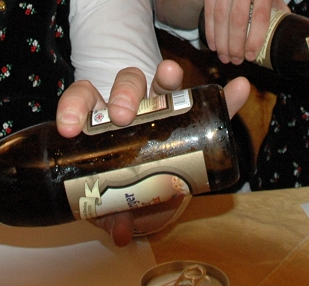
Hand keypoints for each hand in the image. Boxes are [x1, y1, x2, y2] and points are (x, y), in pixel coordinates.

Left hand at [54, 62, 249, 245]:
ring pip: (160, 80)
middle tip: (122, 115)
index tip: (70, 126)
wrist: (147, 175)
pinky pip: (208, 101)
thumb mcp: (114, 195)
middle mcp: (130, 102)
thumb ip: (114, 213)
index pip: (83, 99)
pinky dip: (225, 96)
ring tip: (170, 74)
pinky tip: (238, 89)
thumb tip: (122, 234)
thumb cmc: (121, 177)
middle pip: (124, 84)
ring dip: (166, 75)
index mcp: (101, 117)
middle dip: (123, 94)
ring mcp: (160, 101)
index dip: (73, 108)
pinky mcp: (191, 110)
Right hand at [201, 0, 286, 64]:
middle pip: (239, 17)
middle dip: (236, 44)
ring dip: (222, 41)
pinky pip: (209, 9)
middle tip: (236, 60)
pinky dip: (211, 31)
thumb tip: (294, 34)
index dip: (256, 38)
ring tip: (224, 57)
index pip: (261, 14)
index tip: (251, 56)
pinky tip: (213, 44)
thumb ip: (278, 9)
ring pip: (222, 16)